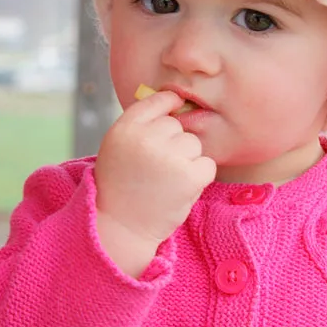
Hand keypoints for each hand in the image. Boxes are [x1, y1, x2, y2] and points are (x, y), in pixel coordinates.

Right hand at [95, 90, 215, 263]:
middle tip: (157, 169)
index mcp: (124, 129)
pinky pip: (208, 164)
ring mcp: (167, 157)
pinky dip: (199, 177)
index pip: (155, 101)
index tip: (173, 108)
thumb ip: (141, 125)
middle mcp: (145, 139)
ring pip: (193, 144)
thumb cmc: (122, 186)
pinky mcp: (188, 176)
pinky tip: (180, 189)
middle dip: (173, 144)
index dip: (168, 104)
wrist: (122, 227)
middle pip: (177, 125)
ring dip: (187, 161)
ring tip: (166, 181)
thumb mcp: (118, 147)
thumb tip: (174, 99)